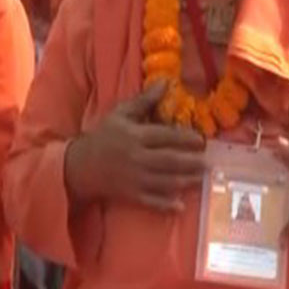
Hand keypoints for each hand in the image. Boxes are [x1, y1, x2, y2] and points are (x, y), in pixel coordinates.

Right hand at [63, 79, 205, 211]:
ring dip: (185, 181)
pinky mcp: (131, 195)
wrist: (80, 165)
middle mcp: (137, 158)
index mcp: (135, 136)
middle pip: (169, 161)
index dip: (185, 138)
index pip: (165, 137)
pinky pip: (151, 202)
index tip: (201, 140)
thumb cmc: (103, 136)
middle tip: (208, 162)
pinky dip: (166, 205)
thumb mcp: (121, 114)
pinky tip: (180, 205)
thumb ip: (145, 100)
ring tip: (202, 178)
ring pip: (164, 182)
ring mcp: (134, 179)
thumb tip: (166, 82)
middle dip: (191, 162)